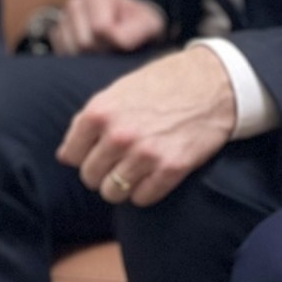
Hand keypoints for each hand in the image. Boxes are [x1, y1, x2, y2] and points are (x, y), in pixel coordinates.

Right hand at [54, 0, 167, 55]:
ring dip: (91, 59)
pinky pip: (62, 56)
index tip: (127, 39)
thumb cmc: (141, 26)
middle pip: (84, 43)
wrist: (132, 31)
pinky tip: (92, 54)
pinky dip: (79, 62)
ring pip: (71, 52)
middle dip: (103, 52)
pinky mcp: (58, 37)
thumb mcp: (150, 25)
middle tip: (116, 47)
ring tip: (105, 49)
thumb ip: (135, 31)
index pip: (99, 29)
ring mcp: (63, 20)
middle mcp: (75, 3)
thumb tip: (111, 37)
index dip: (115, 42)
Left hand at [57, 45, 233, 205]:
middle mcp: (118, 135)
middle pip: (90, 177)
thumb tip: (67, 154)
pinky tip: (154, 175)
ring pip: (113, 193)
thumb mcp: (120, 90)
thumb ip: (92, 119)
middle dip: (102, 172)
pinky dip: (146, 192)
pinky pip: (142, 198)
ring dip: (122, 186)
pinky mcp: (170, 169)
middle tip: (119, 161)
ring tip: (136, 170)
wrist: (214, 82)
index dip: (83, 155)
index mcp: (100, 111)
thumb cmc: (165, 82)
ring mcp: (144, 154)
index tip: (98, 151)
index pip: (70, 155)